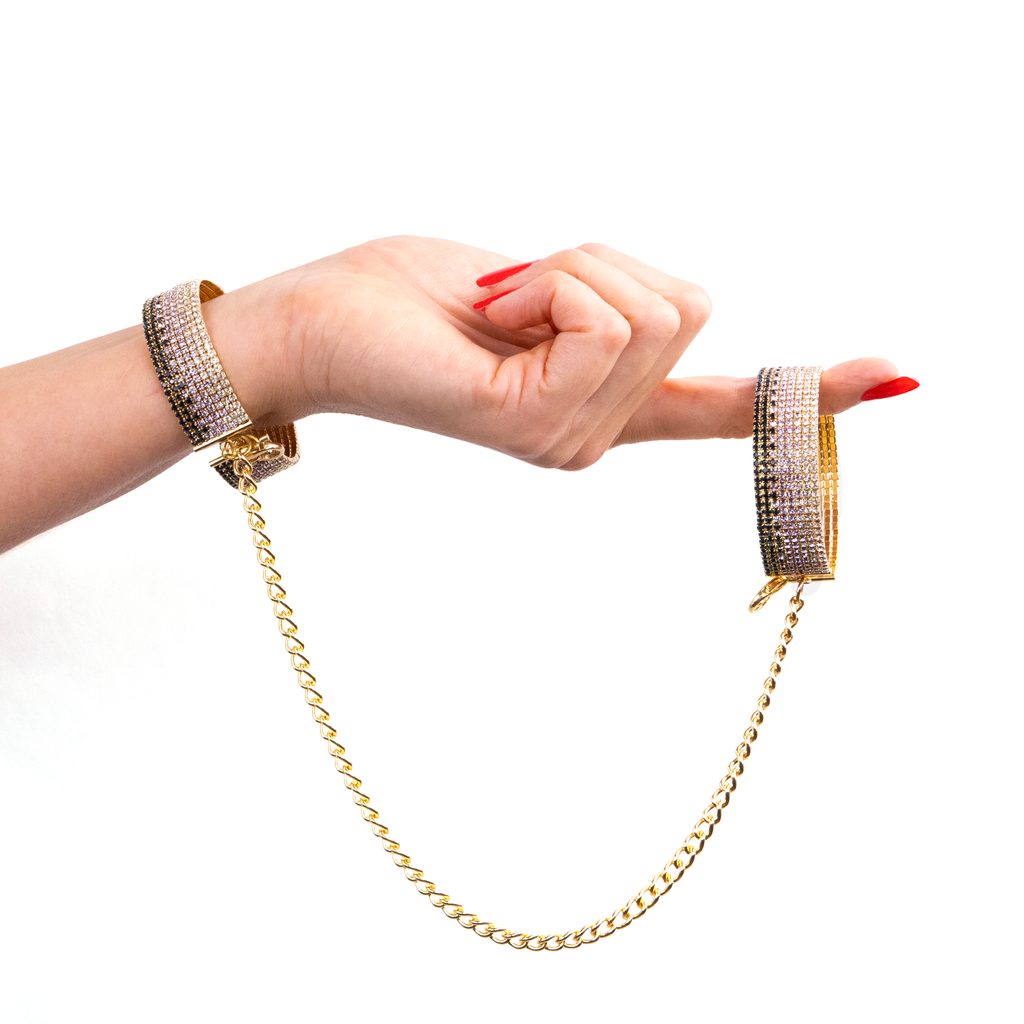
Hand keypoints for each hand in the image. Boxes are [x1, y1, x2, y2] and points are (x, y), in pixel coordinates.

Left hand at [269, 235, 909, 469]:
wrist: (322, 325)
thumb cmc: (415, 300)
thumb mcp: (536, 287)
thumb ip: (609, 306)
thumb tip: (666, 298)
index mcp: (601, 406)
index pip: (723, 405)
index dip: (808, 391)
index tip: (893, 379)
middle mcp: (596, 438)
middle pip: (691, 305)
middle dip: (604, 262)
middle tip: (518, 290)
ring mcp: (571, 440)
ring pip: (654, 306)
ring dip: (573, 267)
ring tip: (500, 303)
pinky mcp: (538, 421)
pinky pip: (606, 316)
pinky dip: (552, 279)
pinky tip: (492, 313)